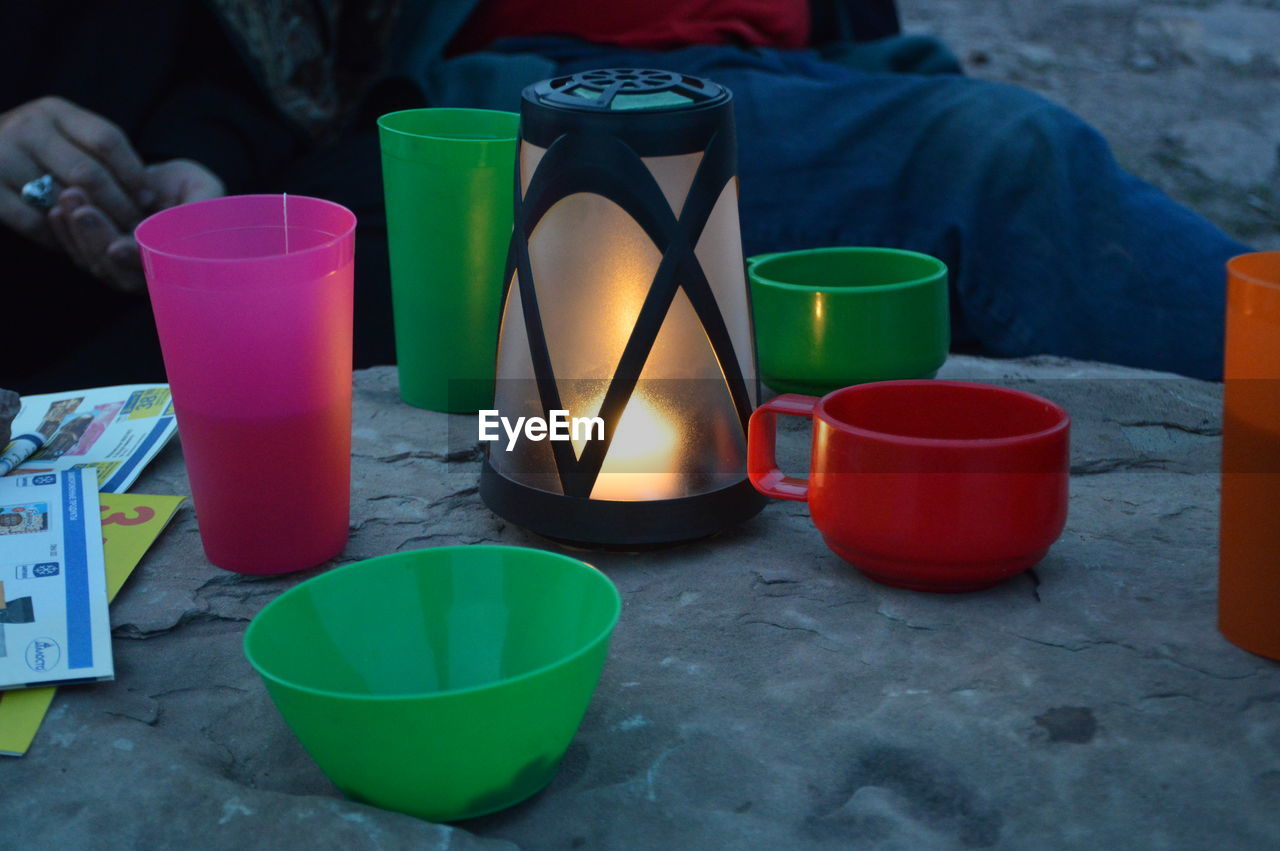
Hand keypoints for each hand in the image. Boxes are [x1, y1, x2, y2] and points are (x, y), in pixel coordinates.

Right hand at [0, 97, 149, 246]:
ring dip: (91, 225)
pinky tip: (72, 244)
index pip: (107, 140)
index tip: (150, 201)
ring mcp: (3, 154)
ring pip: (63, 199)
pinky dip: (57, 238)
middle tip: (136, 230)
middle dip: (119, 206)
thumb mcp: (62, 136)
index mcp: (55, 111)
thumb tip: (149, 198)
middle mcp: (29, 126)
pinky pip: (34, 221)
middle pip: (89, 172)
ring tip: (111, 240)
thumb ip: (98, 154)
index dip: (134, 174)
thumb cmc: (34, 152)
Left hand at [48, 159, 224, 292]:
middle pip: (119, 275)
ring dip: (78, 233)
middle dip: (98, 243)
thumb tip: (189, 219)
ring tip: (70, 196)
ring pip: (94, 263)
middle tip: (83, 212)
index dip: (137, 262)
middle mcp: (149, 274)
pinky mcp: (96, 255)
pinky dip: (64, 233)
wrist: (164, 185)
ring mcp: (121, 268)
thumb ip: (200, 206)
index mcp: (181, 263)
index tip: (118, 248)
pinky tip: (57, 209)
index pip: (159, 272)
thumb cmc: (190, 188)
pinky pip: (76, 252)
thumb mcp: (202, 189)